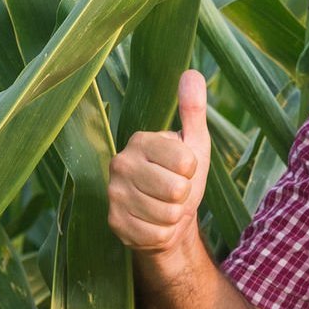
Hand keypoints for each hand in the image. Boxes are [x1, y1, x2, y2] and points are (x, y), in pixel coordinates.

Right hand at [106, 69, 209, 257]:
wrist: (165, 219)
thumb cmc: (181, 178)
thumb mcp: (194, 144)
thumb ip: (193, 111)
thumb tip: (192, 74)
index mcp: (141, 141)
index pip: (185, 162)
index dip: (192, 172)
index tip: (182, 171)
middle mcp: (120, 163)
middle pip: (176, 190)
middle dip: (184, 197)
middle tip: (173, 193)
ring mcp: (114, 193)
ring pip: (167, 214)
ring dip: (174, 217)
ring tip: (165, 208)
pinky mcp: (114, 222)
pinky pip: (156, 234)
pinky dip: (162, 233)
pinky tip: (153, 223)